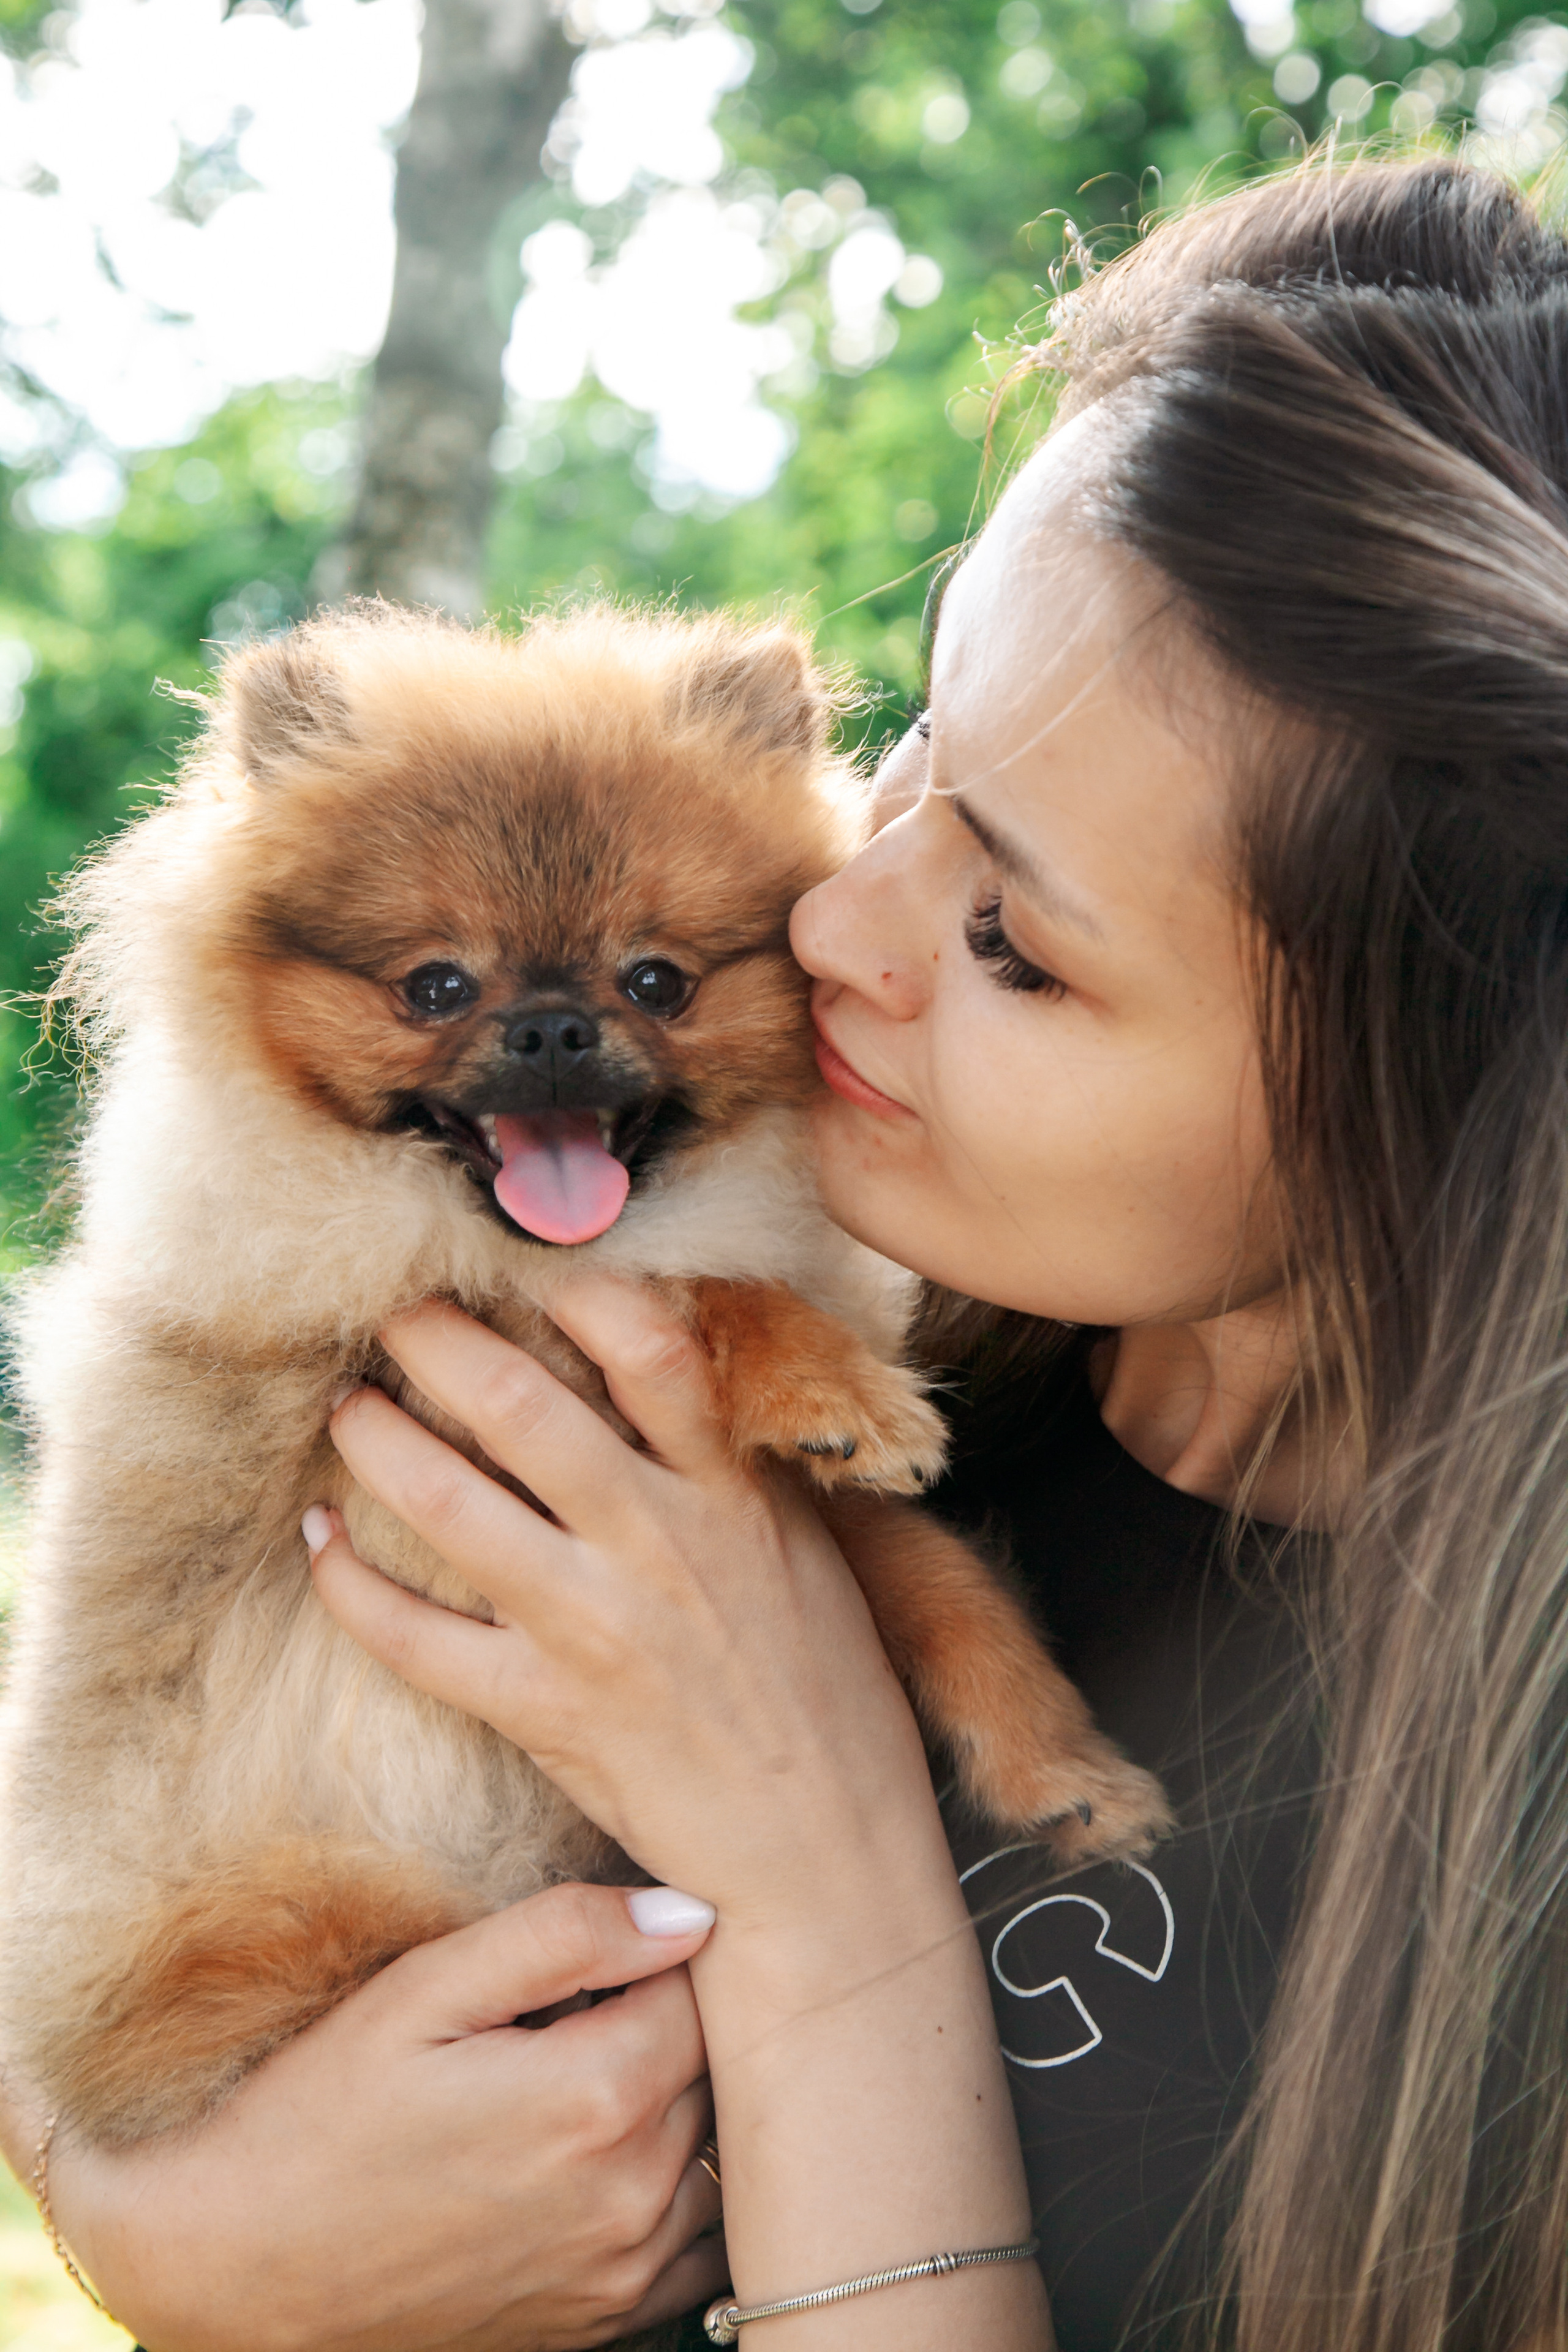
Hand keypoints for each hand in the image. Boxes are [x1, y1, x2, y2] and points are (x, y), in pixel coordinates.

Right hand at [30, 1884, 724, 2351]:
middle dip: (681, 2020)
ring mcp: (624, 2269)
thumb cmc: (327, 2111)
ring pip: (726, 2153)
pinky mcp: (607, 2320)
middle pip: (725, 2068)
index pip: (707, 1987)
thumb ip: (565, 1934)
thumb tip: (690, 1911)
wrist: (245, 2264)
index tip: (611, 1946)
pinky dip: (686, 2190)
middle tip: (600, 2001)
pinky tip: (615, 2155)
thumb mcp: (427, 1990)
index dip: (665, 1950)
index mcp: (597, 2096)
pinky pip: (707, 2245)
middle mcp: (631, 2194)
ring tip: (603, 2071)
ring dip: (692, 2104)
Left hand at [312, 1280, 939, 1930]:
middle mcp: (655, 1545)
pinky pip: (414, 1639)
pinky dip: (350, 1584)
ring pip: (448, 1505)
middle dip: (434, 1339)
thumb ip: (728, 1462)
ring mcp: (592, 1629)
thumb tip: (661, 1369)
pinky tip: (323, 1541)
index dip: (575, 1286)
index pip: (650, 1350)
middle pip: (517, 1406)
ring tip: (350, 1408)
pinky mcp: (542, 1711)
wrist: (825, 1849)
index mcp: (727, 1494)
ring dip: (377, 1441)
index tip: (523, 1258)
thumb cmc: (824, 1687)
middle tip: (393, 1310)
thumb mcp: (800, 1547)